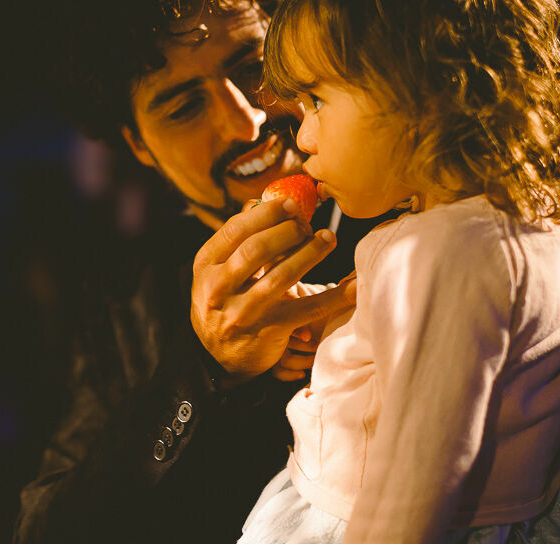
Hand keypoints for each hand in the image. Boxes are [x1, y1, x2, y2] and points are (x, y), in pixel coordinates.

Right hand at [191, 198, 355, 382]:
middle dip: (287, 231)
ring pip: (281, 277)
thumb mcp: (217, 271)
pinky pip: (307, 309)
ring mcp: (243, 312)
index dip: (265, 213)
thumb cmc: (223, 301)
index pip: (234, 230)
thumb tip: (260, 201)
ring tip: (329, 238)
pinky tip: (354, 285)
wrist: (217, 358)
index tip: (291, 203)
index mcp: (205, 266)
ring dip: (310, 253)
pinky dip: (334, 296)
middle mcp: (218, 289)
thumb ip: (236, 239)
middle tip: (307, 224)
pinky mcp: (269, 331)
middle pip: (256, 250)